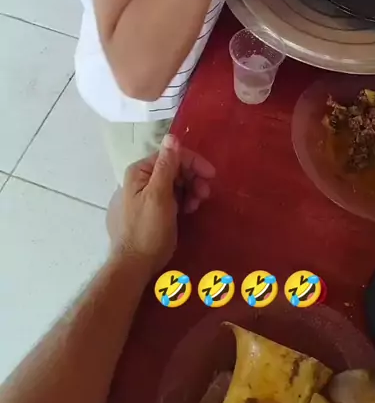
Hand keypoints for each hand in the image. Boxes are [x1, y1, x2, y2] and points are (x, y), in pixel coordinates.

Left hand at [107, 135, 213, 275]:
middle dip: (193, 178)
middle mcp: (140, 180)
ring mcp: (145, 196)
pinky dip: (183, 201)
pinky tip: (189, 211)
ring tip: (197, 205)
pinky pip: (171, 197)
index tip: (211, 175)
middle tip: (206, 194)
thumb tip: (172, 136)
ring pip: (174, 183)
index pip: (171, 156)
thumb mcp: (159, 196)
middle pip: (174, 169)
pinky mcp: (151, 211)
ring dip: (190, 190)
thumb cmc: (147, 230)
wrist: (134, 265)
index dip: (193, 163)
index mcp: (139, 172)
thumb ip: (166, 166)